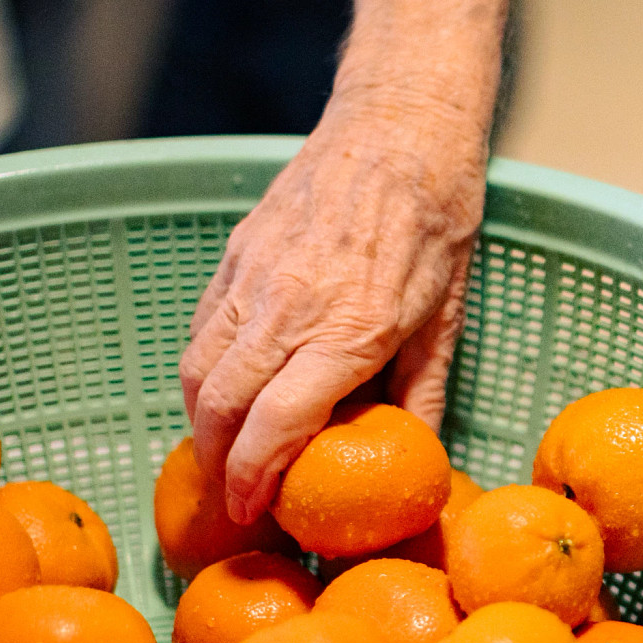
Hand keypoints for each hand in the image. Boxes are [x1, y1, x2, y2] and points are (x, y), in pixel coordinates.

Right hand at [179, 95, 485, 523]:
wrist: (401, 130)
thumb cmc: (438, 226)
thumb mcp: (446, 321)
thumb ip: (421, 395)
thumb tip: (417, 457)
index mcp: (348, 332)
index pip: (276, 425)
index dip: (254, 478)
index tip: (251, 512)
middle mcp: (289, 307)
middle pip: (220, 405)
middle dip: (216, 463)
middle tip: (231, 498)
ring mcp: (254, 276)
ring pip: (197, 367)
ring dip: (201, 422)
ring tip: (223, 454)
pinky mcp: (237, 253)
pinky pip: (201, 327)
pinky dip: (201, 371)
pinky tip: (222, 393)